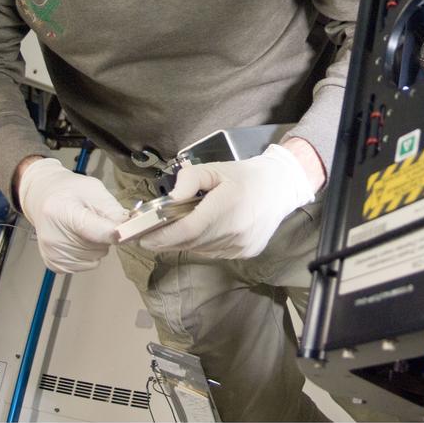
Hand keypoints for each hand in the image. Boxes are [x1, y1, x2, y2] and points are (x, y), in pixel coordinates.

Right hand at [17, 157, 127, 272]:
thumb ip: (112, 210)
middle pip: (98, 247)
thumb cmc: (69, 191)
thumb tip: (131, 228)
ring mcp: (53, 252)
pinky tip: (78, 239)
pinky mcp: (54, 263)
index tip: (124, 232)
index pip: (96, 231)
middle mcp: (54, 236)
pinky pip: (86, 265)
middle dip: (103, 235)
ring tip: (83, 228)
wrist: (43, 197)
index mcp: (64, 212)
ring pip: (95, 258)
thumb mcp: (94, 190)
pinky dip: (87, 254)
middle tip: (92, 220)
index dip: (114, 233)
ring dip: (96, 245)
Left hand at [137, 142, 317, 258]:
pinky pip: (214, 252)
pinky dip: (202, 244)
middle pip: (190, 243)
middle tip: (149, 235)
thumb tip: (169, 200)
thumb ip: (189, 181)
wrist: (280, 188)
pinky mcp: (245, 253)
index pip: (187, 230)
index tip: (142, 238)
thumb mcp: (214, 169)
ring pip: (201, 250)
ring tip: (175, 230)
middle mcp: (234, 231)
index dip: (162, 237)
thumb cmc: (244, 176)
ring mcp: (241, 246)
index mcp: (226, 206)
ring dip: (184, 243)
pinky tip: (203, 231)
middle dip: (167, 241)